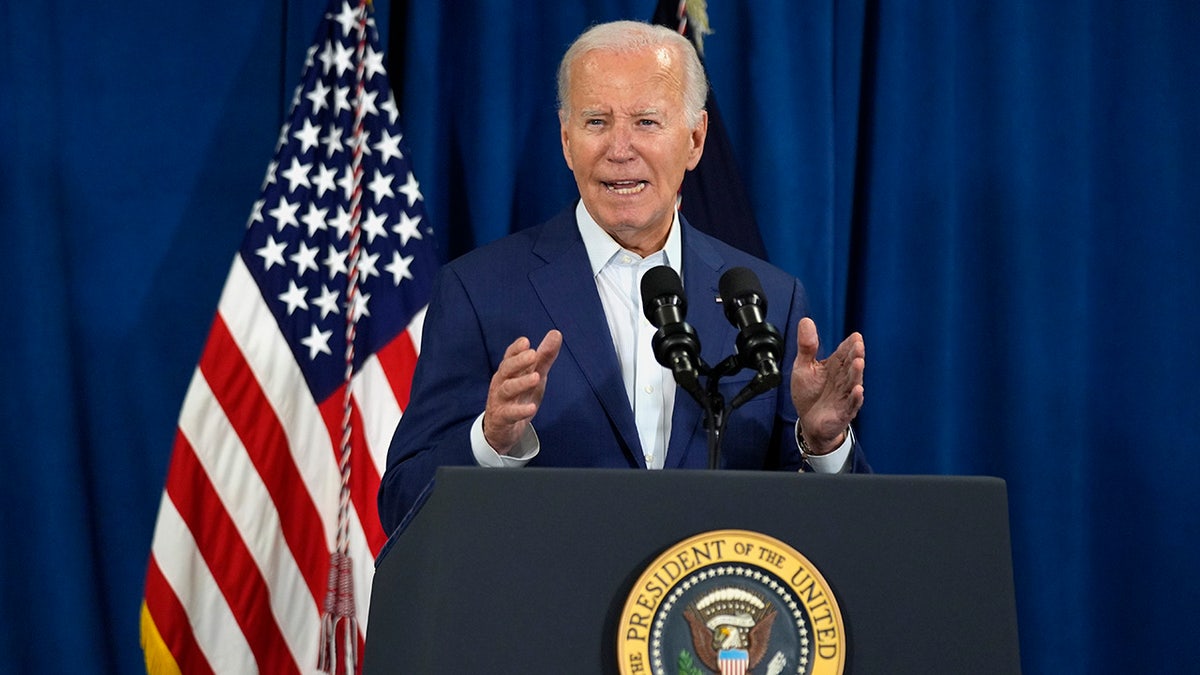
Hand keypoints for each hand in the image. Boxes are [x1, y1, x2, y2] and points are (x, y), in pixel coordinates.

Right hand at [482, 330, 561, 454]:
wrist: (502, 429)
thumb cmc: (518, 397)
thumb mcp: (534, 375)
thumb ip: (544, 357)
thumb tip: (556, 333)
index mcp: (509, 371)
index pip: (510, 356)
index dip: (516, 349)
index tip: (526, 341)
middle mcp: (501, 383)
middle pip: (507, 369)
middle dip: (519, 361)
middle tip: (533, 354)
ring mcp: (500, 400)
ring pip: (507, 389)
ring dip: (521, 383)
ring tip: (536, 377)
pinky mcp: (502, 418)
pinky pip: (509, 413)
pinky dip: (520, 410)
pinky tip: (532, 407)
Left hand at [790, 318, 863, 454]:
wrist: (809, 422)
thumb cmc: (809, 393)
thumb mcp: (803, 366)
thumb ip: (807, 346)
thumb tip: (806, 320)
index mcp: (835, 366)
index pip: (844, 352)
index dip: (849, 345)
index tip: (855, 336)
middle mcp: (843, 379)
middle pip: (850, 365)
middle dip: (855, 355)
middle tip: (858, 345)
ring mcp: (845, 395)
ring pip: (852, 382)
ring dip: (856, 373)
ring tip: (858, 362)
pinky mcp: (844, 411)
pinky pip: (851, 404)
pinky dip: (855, 398)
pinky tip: (858, 390)